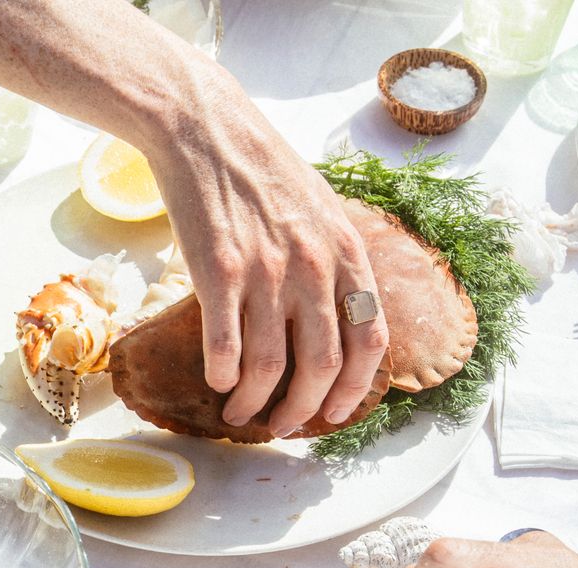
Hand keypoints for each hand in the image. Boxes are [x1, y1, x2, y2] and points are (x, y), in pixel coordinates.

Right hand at [144, 75, 387, 434]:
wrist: (207, 132)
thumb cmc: (263, 171)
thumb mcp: (322, 212)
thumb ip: (334, 264)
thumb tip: (337, 321)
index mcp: (346, 253)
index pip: (370, 341)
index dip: (354, 389)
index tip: (334, 412)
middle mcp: (313, 268)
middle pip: (321, 366)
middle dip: (303, 410)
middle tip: (284, 426)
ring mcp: (266, 272)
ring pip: (270, 366)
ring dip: (255, 402)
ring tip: (239, 412)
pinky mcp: (218, 272)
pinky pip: (225, 346)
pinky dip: (223, 374)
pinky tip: (218, 381)